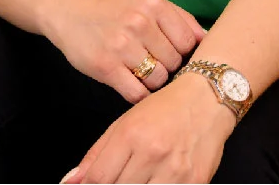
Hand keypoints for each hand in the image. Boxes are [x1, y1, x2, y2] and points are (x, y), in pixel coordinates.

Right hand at [42, 0, 206, 102]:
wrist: (70, 13)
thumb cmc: (115, 13)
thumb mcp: (147, 4)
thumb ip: (180, 20)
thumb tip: (209, 41)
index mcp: (154, 4)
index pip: (189, 42)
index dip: (182, 53)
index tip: (169, 53)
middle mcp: (139, 22)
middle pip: (174, 63)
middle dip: (165, 67)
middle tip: (149, 61)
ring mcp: (121, 45)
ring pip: (158, 80)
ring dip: (151, 82)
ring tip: (137, 70)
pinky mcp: (106, 66)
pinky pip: (138, 94)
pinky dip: (139, 95)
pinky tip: (130, 83)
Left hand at [63, 74, 233, 183]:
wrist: (207, 100)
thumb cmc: (165, 109)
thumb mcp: (124, 123)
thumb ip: (97, 155)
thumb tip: (71, 181)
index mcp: (130, 135)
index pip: (99, 178)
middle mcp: (152, 152)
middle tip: (118, 178)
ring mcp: (175, 170)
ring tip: (137, 179)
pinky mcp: (195, 181)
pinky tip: (155, 180)